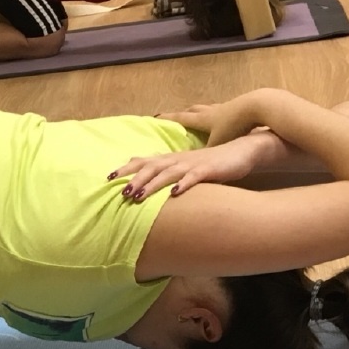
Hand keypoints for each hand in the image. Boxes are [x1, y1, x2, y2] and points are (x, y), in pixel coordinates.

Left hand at [108, 133, 269, 200]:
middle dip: (134, 179)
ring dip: (151, 184)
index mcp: (171, 159)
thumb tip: (148, 183)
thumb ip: (167, 172)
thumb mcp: (185, 167)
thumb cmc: (211, 163)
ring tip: (138, 197)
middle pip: (151, 167)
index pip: (143, 162)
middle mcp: (178, 159)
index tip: (107, 179)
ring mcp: (192, 164)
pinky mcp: (208, 170)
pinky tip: (174, 194)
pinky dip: (183, 185)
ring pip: (168, 173)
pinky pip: (193, 178)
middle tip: (120, 193)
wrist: (240, 152)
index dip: (125, 169)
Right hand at [157, 97, 260, 146]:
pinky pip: (223, 112)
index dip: (168, 119)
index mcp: (202, 119)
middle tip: (178, 117)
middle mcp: (210, 112)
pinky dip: (218, 117)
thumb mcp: (217, 144)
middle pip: (193, 111)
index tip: (156, 118)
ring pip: (208, 109)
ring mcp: (224, 109)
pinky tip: (224, 122)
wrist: (257, 108)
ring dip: (202, 114)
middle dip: (184, 114)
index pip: (180, 119)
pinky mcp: (237, 110)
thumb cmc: (235, 125)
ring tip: (201, 119)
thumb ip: (204, 155)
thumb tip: (192, 167)